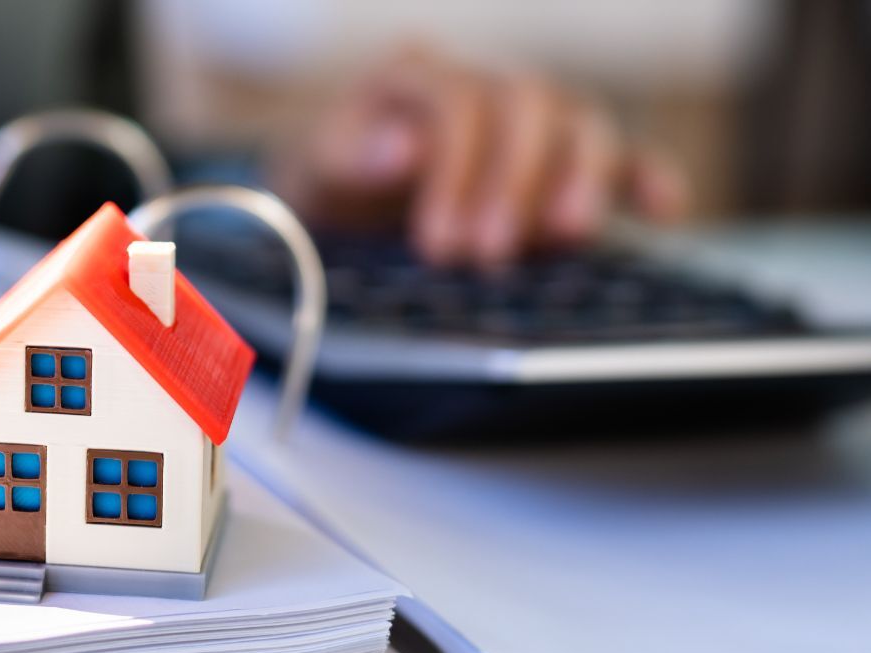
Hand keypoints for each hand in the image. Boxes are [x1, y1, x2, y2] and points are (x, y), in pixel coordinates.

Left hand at [279, 43, 689, 266]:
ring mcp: (533, 123)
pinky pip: (621, 157)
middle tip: (487, 252)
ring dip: (579, 180)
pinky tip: (663, 210)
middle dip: (512, 182)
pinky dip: (645, 178)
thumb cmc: (328, 178)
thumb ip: (348, 155)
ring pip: (581, 124)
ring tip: (564, 236)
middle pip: (527, 107)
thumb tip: (403, 148)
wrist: (336, 198)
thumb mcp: (313, 168)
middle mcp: (486, 86)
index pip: (458, 102)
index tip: (437, 242)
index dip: (453, 171)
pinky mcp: (565, 165)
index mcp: (419, 75)